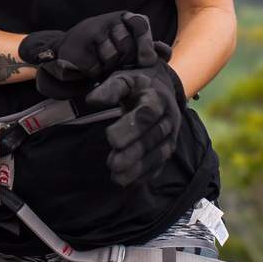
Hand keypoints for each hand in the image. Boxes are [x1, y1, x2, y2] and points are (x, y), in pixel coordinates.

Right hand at [20, 11, 156, 98]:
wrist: (69, 53)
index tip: (146, 60)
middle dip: (125, 59)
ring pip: (110, 57)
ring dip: (108, 66)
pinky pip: (94, 67)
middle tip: (118, 63)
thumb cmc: (106, 50)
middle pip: (126, 45)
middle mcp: (107, 20)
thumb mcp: (129, 47)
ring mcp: (90, 32)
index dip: (145, 43)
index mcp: (123, 18)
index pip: (140, 24)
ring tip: (101, 62)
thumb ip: (148, 49)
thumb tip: (165, 52)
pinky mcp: (76, 47)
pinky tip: (89, 66)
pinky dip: (93, 72)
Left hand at [85, 42, 186, 186]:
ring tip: (117, 177)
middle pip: (152, 139)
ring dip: (138, 169)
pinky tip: (128, 182)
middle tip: (112, 164)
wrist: (161, 88)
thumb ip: (110, 88)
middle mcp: (168, 118)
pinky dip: (144, 175)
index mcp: (157, 98)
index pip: (146, 115)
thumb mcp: (124, 79)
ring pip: (158, 156)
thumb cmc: (136, 85)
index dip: (130, 128)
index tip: (110, 138)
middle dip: (132, 154)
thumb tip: (92, 100)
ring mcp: (170, 136)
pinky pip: (159, 165)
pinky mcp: (168, 148)